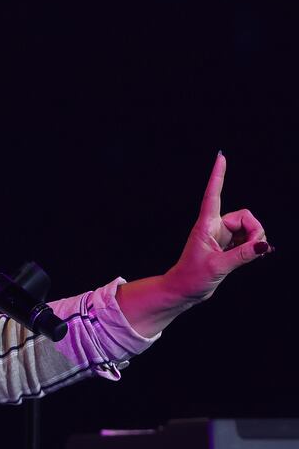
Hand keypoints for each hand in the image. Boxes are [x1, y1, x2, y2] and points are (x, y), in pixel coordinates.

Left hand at [165, 152, 271, 303]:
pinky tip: (254, 256)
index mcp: (206, 226)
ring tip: (249, 256)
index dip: (218, 176)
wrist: (184, 291)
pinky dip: (254, 246)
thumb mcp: (218, 267)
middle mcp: (214, 227)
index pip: (212, 195)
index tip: (221, 157)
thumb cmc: (192, 278)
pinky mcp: (227, 245)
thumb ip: (242, 256)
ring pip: (249, 228)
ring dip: (255, 241)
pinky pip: (249, 239)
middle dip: (255, 231)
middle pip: (245, 217)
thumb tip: (264, 245)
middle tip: (255, 250)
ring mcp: (221, 236)